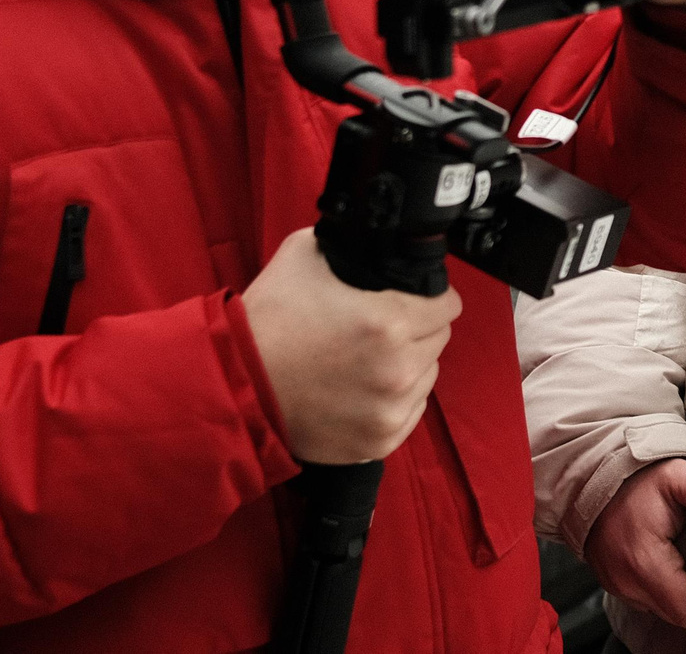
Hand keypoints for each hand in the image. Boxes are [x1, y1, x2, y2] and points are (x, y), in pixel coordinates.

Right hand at [240, 228, 460, 463]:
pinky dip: (395, 397)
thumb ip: (355, 244)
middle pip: (439, 338)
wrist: (236, 384)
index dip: (432, 295)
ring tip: (368, 357)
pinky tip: (362, 386)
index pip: (448, 304)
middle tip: (382, 325)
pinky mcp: (380, 441)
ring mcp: (390, 409)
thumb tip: (382, 243)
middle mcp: (398, 368)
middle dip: (418, 327)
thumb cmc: (269, 319)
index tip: (415, 297)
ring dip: (409, 362)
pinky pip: (411, 409)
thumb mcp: (306, 253)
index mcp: (389, 320)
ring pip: (427, 374)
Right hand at [586, 458, 685, 628]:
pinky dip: (667, 592)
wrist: (591, 479)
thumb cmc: (634, 479)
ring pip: (663, 610)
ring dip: (685, 598)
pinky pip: (647, 601)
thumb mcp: (674, 476)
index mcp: (644, 560)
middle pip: (678, 615)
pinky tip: (679, 569)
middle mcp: (627, 581)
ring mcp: (618, 586)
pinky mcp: (614, 584)